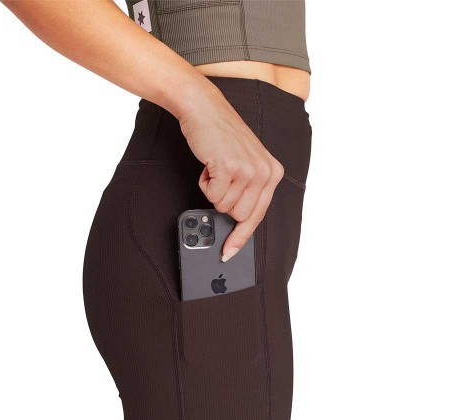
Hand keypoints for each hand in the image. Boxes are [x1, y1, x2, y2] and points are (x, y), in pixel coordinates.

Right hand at [177, 85, 283, 261]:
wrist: (204, 109)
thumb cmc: (221, 137)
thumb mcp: (245, 162)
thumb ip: (248, 191)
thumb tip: (237, 224)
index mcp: (272, 173)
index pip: (258, 216)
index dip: (241, 238)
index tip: (229, 252)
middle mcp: (265, 172)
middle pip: (239, 216)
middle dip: (224, 202)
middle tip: (221, 180)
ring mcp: (248, 170)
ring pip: (224, 207)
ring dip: (214, 191)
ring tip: (217, 168)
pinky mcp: (230, 167)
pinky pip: (212, 195)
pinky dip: (205, 183)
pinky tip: (210, 164)